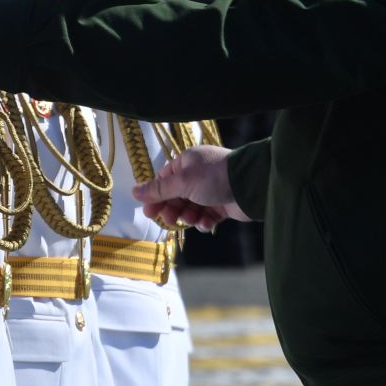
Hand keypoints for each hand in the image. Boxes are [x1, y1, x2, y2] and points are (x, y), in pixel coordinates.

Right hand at [132, 144, 246, 232]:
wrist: (250, 186)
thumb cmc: (214, 177)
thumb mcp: (182, 182)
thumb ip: (159, 189)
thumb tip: (134, 191)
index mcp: (187, 163)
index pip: (164, 180)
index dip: (155, 196)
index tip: (148, 211)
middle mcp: (198, 175)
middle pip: (176, 196)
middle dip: (172, 209)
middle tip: (169, 220)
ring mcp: (211, 190)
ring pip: (191, 208)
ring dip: (188, 216)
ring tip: (192, 219)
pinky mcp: (222, 205)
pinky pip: (207, 216)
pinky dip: (204, 221)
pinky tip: (207, 223)